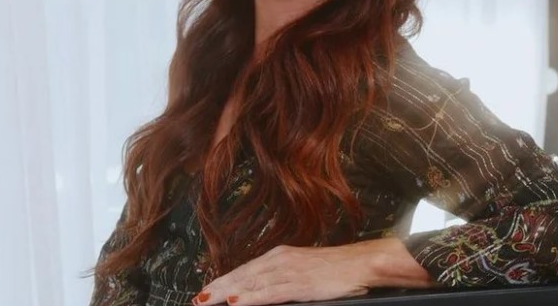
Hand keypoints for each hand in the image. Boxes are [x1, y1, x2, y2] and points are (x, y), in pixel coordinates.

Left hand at [194, 238, 432, 305]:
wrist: (360, 262)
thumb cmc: (335, 269)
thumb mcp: (303, 271)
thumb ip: (281, 280)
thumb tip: (261, 292)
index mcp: (279, 256)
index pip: (245, 269)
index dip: (223, 281)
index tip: (206, 291)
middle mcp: (279, 259)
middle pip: (242, 275)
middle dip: (217, 287)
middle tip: (197, 299)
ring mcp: (288, 271)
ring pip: (250, 283)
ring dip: (226, 292)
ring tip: (207, 301)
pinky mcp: (299, 283)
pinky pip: (269, 292)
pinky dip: (251, 297)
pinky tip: (236, 301)